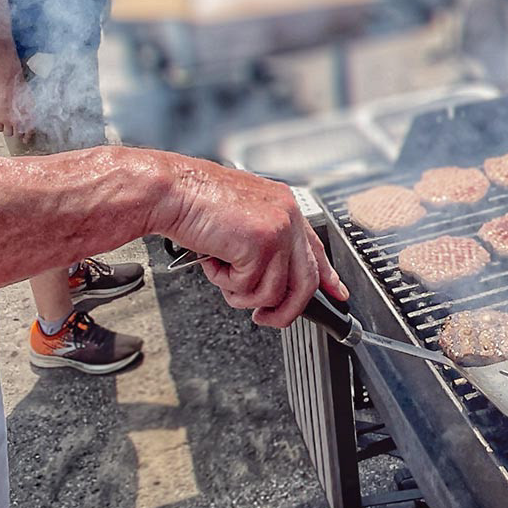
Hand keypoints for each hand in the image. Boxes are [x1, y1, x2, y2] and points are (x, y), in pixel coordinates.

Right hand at [0, 71, 36, 139]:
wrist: (9, 84)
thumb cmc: (21, 89)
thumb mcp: (31, 102)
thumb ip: (32, 113)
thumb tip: (31, 121)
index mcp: (30, 118)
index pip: (29, 133)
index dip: (27, 137)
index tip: (25, 139)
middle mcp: (20, 121)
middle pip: (18, 135)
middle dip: (18, 133)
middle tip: (15, 130)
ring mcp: (8, 121)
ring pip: (8, 134)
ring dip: (9, 130)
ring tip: (8, 124)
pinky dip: (0, 126)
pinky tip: (1, 121)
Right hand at [162, 160, 345, 328]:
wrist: (170, 190)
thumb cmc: (193, 201)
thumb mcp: (239, 219)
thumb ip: (262, 241)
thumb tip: (271, 275)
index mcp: (283, 206)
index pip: (315, 249)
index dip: (327, 276)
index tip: (336, 293)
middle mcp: (286, 215)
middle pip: (305, 281)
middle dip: (285, 310)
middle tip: (264, 317)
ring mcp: (277, 229)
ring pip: (273, 291)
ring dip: (241, 292)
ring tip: (220, 271)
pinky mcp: (260, 243)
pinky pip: (249, 288)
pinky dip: (225, 283)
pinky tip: (213, 260)